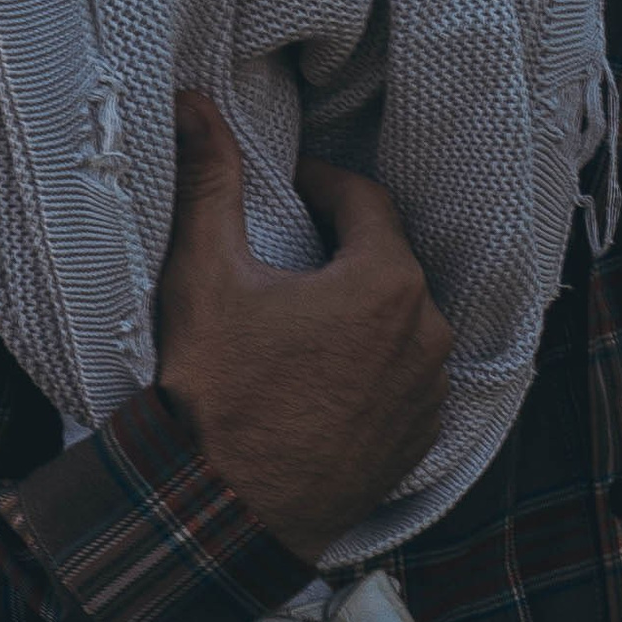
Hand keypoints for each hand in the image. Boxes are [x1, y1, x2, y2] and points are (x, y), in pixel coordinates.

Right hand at [154, 94, 453, 562]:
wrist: (217, 515)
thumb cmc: (213, 393)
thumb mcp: (205, 275)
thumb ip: (210, 180)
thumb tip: (194, 105)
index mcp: (386, 282)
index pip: (363, 200)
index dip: (321, 185)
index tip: (287, 188)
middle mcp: (427, 333)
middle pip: (385, 259)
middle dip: (340, 246)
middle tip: (289, 249)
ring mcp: (428, 392)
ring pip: (399, 319)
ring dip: (358, 307)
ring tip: (302, 313)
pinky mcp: (419, 438)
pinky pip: (403, 375)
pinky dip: (371, 362)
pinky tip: (322, 370)